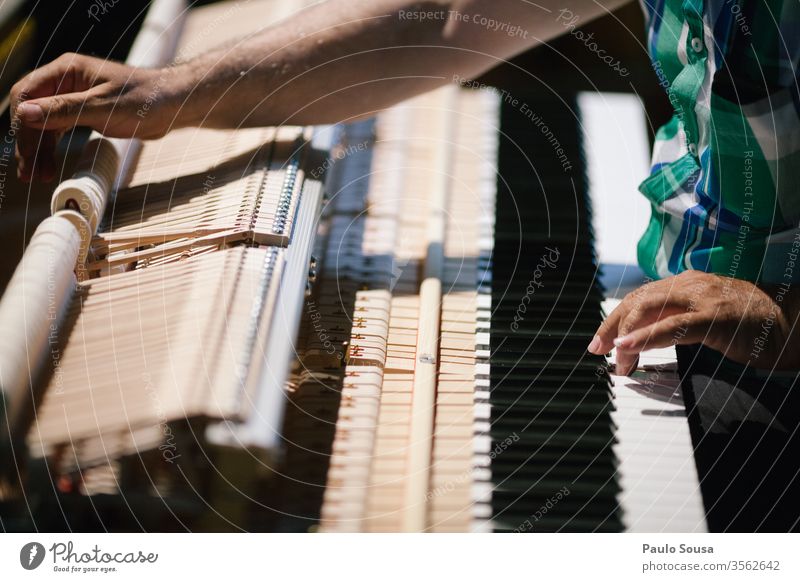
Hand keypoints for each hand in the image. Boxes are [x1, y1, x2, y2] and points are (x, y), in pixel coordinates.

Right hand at [10, 53, 177, 181]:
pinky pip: (58, 130)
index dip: (22, 123)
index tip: (25, 151)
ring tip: (37, 176)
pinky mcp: (84, 114)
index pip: (27, 93)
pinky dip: (52, 148)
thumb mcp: (103, 107)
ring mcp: (74, 98)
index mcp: (67, 71)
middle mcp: (66, 81)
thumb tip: (25, 114)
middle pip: (32, 111)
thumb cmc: (145, 99)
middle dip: (28, 142)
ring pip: (43, 124)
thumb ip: (64, 110)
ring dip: (39, 149)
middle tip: (28, 173)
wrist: (173, 105)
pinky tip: (48, 167)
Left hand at [587, 270, 799, 373]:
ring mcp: (703, 298)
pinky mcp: (715, 317)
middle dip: (612, 325)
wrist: (790, 321)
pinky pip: (673, 326)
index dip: (615, 319)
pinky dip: (646, 337)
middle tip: (598, 350)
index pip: (638, 298)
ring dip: (626, 333)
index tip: (600, 342)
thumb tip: (637, 340)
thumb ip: (674, 321)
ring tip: (614, 355)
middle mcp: (689, 285)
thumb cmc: (746, 324)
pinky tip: (629, 347)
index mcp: (684, 284)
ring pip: (650, 307)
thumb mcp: (703, 319)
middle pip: (638, 300)